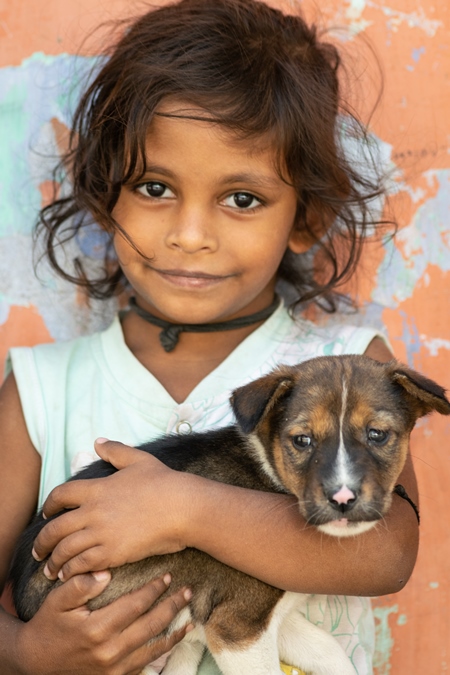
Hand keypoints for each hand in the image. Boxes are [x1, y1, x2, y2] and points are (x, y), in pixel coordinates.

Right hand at [15, 572, 192, 674]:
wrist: (35, 663)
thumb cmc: (48, 626)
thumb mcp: (57, 601)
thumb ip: (80, 585)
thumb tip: (105, 573)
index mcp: (97, 628)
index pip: (136, 605)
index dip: (154, 589)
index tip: (167, 576)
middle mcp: (109, 651)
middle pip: (151, 626)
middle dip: (172, 606)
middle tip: (187, 591)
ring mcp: (113, 669)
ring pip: (153, 649)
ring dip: (174, 633)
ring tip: (190, 620)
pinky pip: (145, 666)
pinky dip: (162, 653)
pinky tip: (172, 642)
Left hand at [32, 439, 193, 580]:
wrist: (182, 507)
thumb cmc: (164, 482)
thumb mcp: (138, 459)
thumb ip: (115, 450)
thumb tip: (97, 442)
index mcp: (97, 488)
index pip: (60, 495)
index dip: (49, 505)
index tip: (45, 514)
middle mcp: (93, 511)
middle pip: (55, 529)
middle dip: (42, 542)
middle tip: (39, 551)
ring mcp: (102, 533)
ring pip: (65, 550)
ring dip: (54, 561)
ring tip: (50, 570)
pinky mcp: (113, 553)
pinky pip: (82, 564)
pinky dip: (72, 571)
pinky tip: (69, 575)